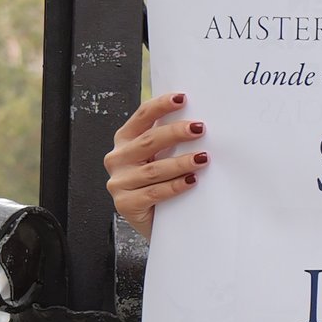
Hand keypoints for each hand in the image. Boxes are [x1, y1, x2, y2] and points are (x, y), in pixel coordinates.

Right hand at [104, 92, 205, 238]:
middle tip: (199, 128)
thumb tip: (197, 122)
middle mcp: (117, 158)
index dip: (161, 105)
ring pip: (154, 169)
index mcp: (124, 140)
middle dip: (176, 133)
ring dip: (181, 162)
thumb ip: (168, 141)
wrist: (154, 223)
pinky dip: (175, 186)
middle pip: (149, 141)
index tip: (182, 98)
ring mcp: (119, 182)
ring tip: (203, 158)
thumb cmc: (159, 184)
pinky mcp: (125, 204)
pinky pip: (154, 192)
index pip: (142, 116)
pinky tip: (191, 181)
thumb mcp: (159, 158)